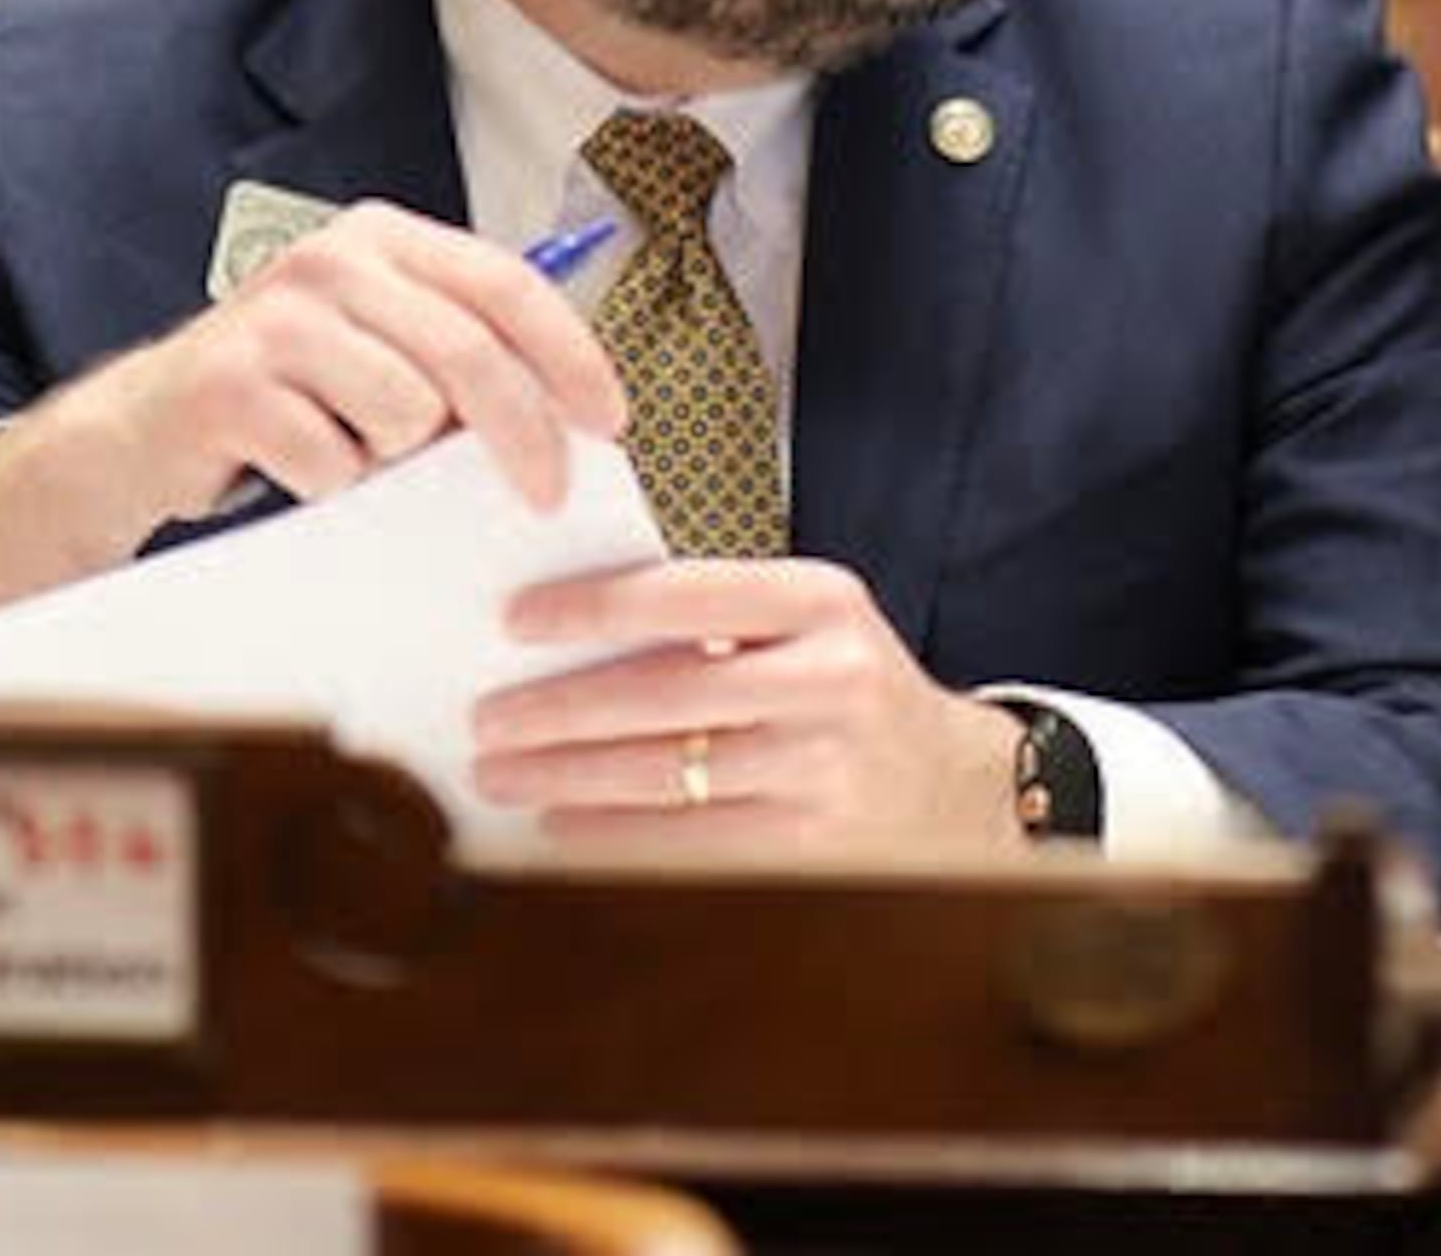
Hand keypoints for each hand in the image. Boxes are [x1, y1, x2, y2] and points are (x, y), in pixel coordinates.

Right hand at [0, 202, 622, 617]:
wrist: (136, 433)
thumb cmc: (288, 398)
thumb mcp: (382, 353)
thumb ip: (464, 359)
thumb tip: (572, 419)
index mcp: (385, 238)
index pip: (508, 285)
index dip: (572, 357)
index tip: (611, 423)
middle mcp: (333, 258)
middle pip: (470, 354)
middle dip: (523, 436)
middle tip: (545, 496)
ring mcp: (277, 317)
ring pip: (406, 412)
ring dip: (394, 458)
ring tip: (351, 452)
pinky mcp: (230, 384)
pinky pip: (332, 460)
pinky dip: (329, 483)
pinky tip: (295, 466)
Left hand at [470, 556, 1027, 861]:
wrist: (954, 784)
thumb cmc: (848, 688)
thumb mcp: (808, 626)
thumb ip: (716, 618)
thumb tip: (568, 640)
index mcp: (823, 601)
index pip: (684, 594)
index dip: (590, 607)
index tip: (516, 621)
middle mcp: (830, 679)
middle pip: (662, 696)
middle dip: (558, 711)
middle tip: (486, 721)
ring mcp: (823, 768)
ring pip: (665, 777)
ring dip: (567, 780)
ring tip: (502, 776)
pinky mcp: (811, 846)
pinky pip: (687, 844)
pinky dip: (611, 839)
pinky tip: (562, 829)